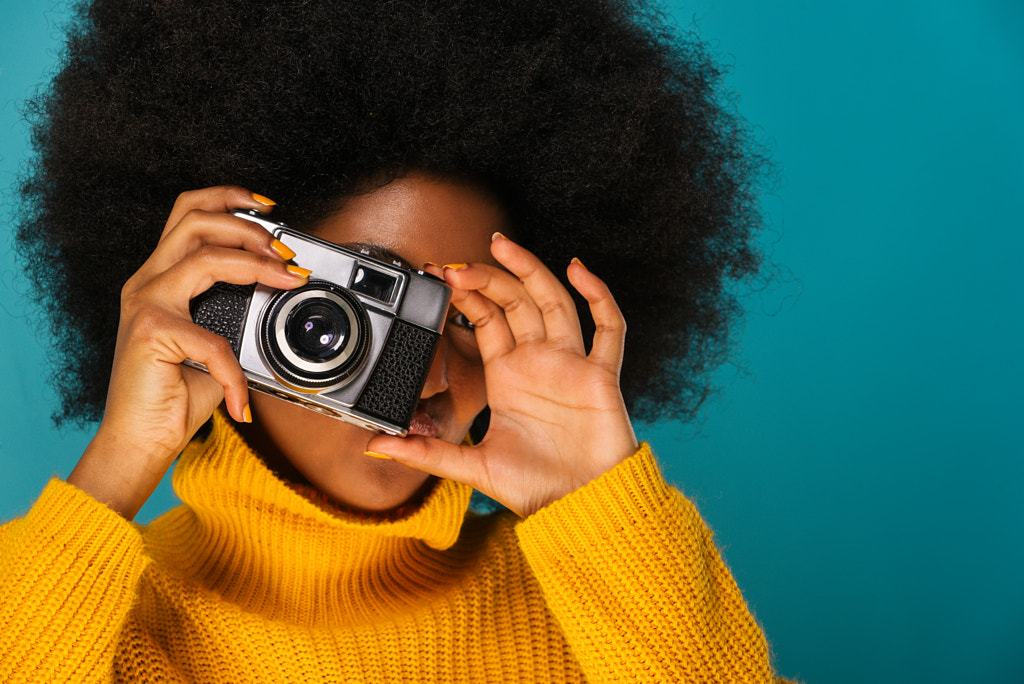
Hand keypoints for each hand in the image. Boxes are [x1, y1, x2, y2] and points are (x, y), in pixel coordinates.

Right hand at [67, 186, 309, 518]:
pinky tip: (243, 397)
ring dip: (255, 262)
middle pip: (193, 217)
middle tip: (285, 250)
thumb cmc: (174, 398)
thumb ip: (234, 316)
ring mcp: (145, 303)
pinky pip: (213, 340)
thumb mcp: (214, 346)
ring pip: (203, 254)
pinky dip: (236, 371)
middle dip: (247, 225)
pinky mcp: (151, 332)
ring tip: (285, 278)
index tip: (271, 212)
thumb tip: (278, 295)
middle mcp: (147, 282)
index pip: (189, 215)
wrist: (139, 442)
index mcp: (160, 279)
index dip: (231, 201)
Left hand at [367, 234, 638, 517]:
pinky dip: (599, 297)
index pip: (486, 320)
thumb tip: (374, 447)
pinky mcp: (601, 375)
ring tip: (504, 246)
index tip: (441, 277)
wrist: (579, 507)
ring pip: (554, 302)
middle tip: (458, 263)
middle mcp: (538, 362)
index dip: (466, 296)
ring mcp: (570, 364)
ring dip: (532, 271)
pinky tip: (580, 272)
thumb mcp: (471, 465)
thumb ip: (426, 453)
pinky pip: (608, 328)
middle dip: (489, 277)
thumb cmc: (534, 487)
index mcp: (507, 376)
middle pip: (516, 301)